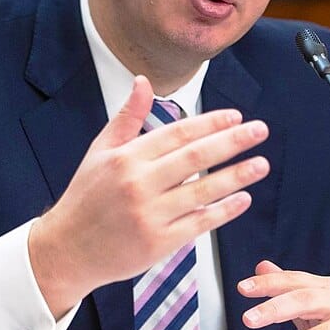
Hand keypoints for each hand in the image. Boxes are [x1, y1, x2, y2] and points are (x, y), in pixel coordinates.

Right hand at [29, 75, 269, 317]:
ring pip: (203, 190)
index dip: (210, 123)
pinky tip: (243, 198)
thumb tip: (143, 81)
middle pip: (196, 157)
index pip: (178, 133)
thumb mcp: (100, 150)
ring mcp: (150, 215)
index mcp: (127, 157)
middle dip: (233, 141)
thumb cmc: (86, 195)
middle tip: (260, 130)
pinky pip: (199, 223)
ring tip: (261, 163)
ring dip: (237, 176)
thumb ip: (127, 116)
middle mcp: (139, 184)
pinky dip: (223, 211)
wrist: (68, 249)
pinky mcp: (158, 244)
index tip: (235, 116)